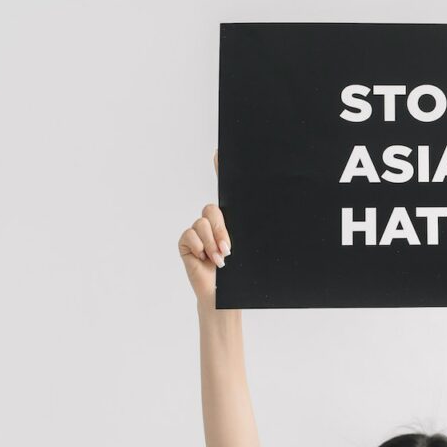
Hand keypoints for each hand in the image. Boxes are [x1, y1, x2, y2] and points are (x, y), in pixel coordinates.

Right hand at [178, 149, 232, 305]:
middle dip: (222, 229)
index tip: (220, 152)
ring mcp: (198, 230)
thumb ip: (244, 231)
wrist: (223, 295)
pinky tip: (205, 259)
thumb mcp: (245, 247)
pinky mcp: (186, 241)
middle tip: (229, 249)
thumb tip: (260, 215)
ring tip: (221, 259)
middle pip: (213, 208)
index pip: (225, 190)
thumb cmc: (239, 273)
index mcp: (230, 220)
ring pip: (203, 221)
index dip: (220, 169)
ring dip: (213, 242)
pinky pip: (191, 233)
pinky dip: (200, 247)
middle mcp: (213, 221)